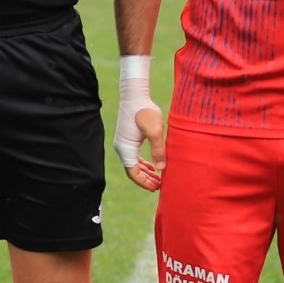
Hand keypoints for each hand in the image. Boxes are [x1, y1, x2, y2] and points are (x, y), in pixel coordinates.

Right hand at [114, 56, 166, 191]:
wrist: (134, 95)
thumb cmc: (145, 111)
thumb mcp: (155, 131)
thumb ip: (158, 150)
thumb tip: (161, 168)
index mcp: (126, 149)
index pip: (133, 173)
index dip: (144, 183)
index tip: (157, 187)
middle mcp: (122, 148)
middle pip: (133, 171)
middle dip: (146, 179)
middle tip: (160, 185)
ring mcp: (123, 143)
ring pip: (133, 164)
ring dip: (145, 172)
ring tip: (158, 178)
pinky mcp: (127, 139)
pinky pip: (133, 157)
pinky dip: (142, 163)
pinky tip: (152, 165)